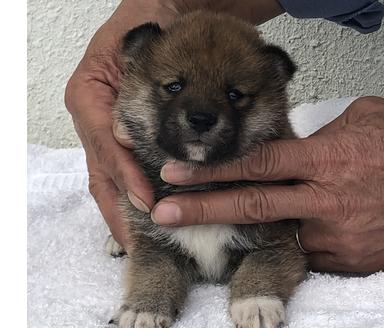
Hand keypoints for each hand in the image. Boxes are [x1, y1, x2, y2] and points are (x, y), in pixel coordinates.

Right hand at [63, 0, 283, 247]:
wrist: (162, 13)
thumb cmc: (147, 25)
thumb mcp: (135, 49)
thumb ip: (130, 91)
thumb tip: (125, 140)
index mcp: (89, 98)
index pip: (107, 148)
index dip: (126, 178)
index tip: (148, 203)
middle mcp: (93, 118)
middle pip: (102, 172)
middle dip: (118, 209)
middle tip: (135, 243)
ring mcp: (105, 128)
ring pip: (109, 177)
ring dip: (123, 209)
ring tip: (139, 240)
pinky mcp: (122, 133)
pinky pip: (123, 169)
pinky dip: (133, 193)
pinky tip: (147, 212)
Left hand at [154, 96, 383, 271]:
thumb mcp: (361, 120)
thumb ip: (317, 135)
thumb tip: (289, 148)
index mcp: (325, 158)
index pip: (256, 163)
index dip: (213, 168)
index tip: (176, 172)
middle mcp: (325, 197)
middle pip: (252, 203)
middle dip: (202, 207)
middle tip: (164, 211)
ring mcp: (337, 233)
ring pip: (276, 233)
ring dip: (245, 232)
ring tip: (214, 231)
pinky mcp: (350, 259)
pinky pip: (306, 253)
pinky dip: (288, 244)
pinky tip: (277, 238)